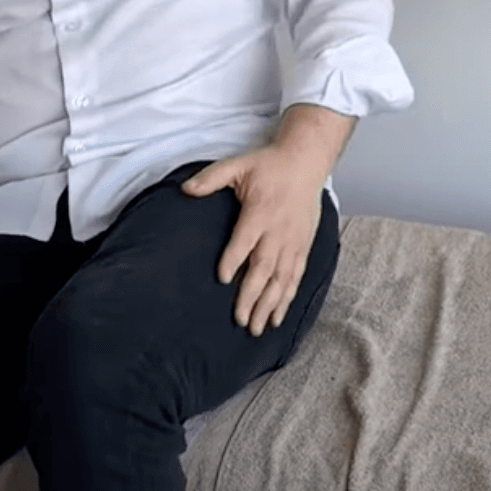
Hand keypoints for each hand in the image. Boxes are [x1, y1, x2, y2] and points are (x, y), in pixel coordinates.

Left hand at [183, 148, 323, 336]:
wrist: (305, 162)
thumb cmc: (268, 165)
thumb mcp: (237, 164)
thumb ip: (211, 178)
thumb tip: (185, 189)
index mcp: (260, 211)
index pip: (245, 240)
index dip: (233, 260)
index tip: (222, 279)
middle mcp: (278, 231)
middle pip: (264, 268)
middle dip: (252, 296)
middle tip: (239, 320)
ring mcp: (293, 241)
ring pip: (281, 279)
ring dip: (269, 305)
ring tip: (257, 327)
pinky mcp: (304, 247)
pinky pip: (296, 277)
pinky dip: (287, 298)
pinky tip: (278, 317)